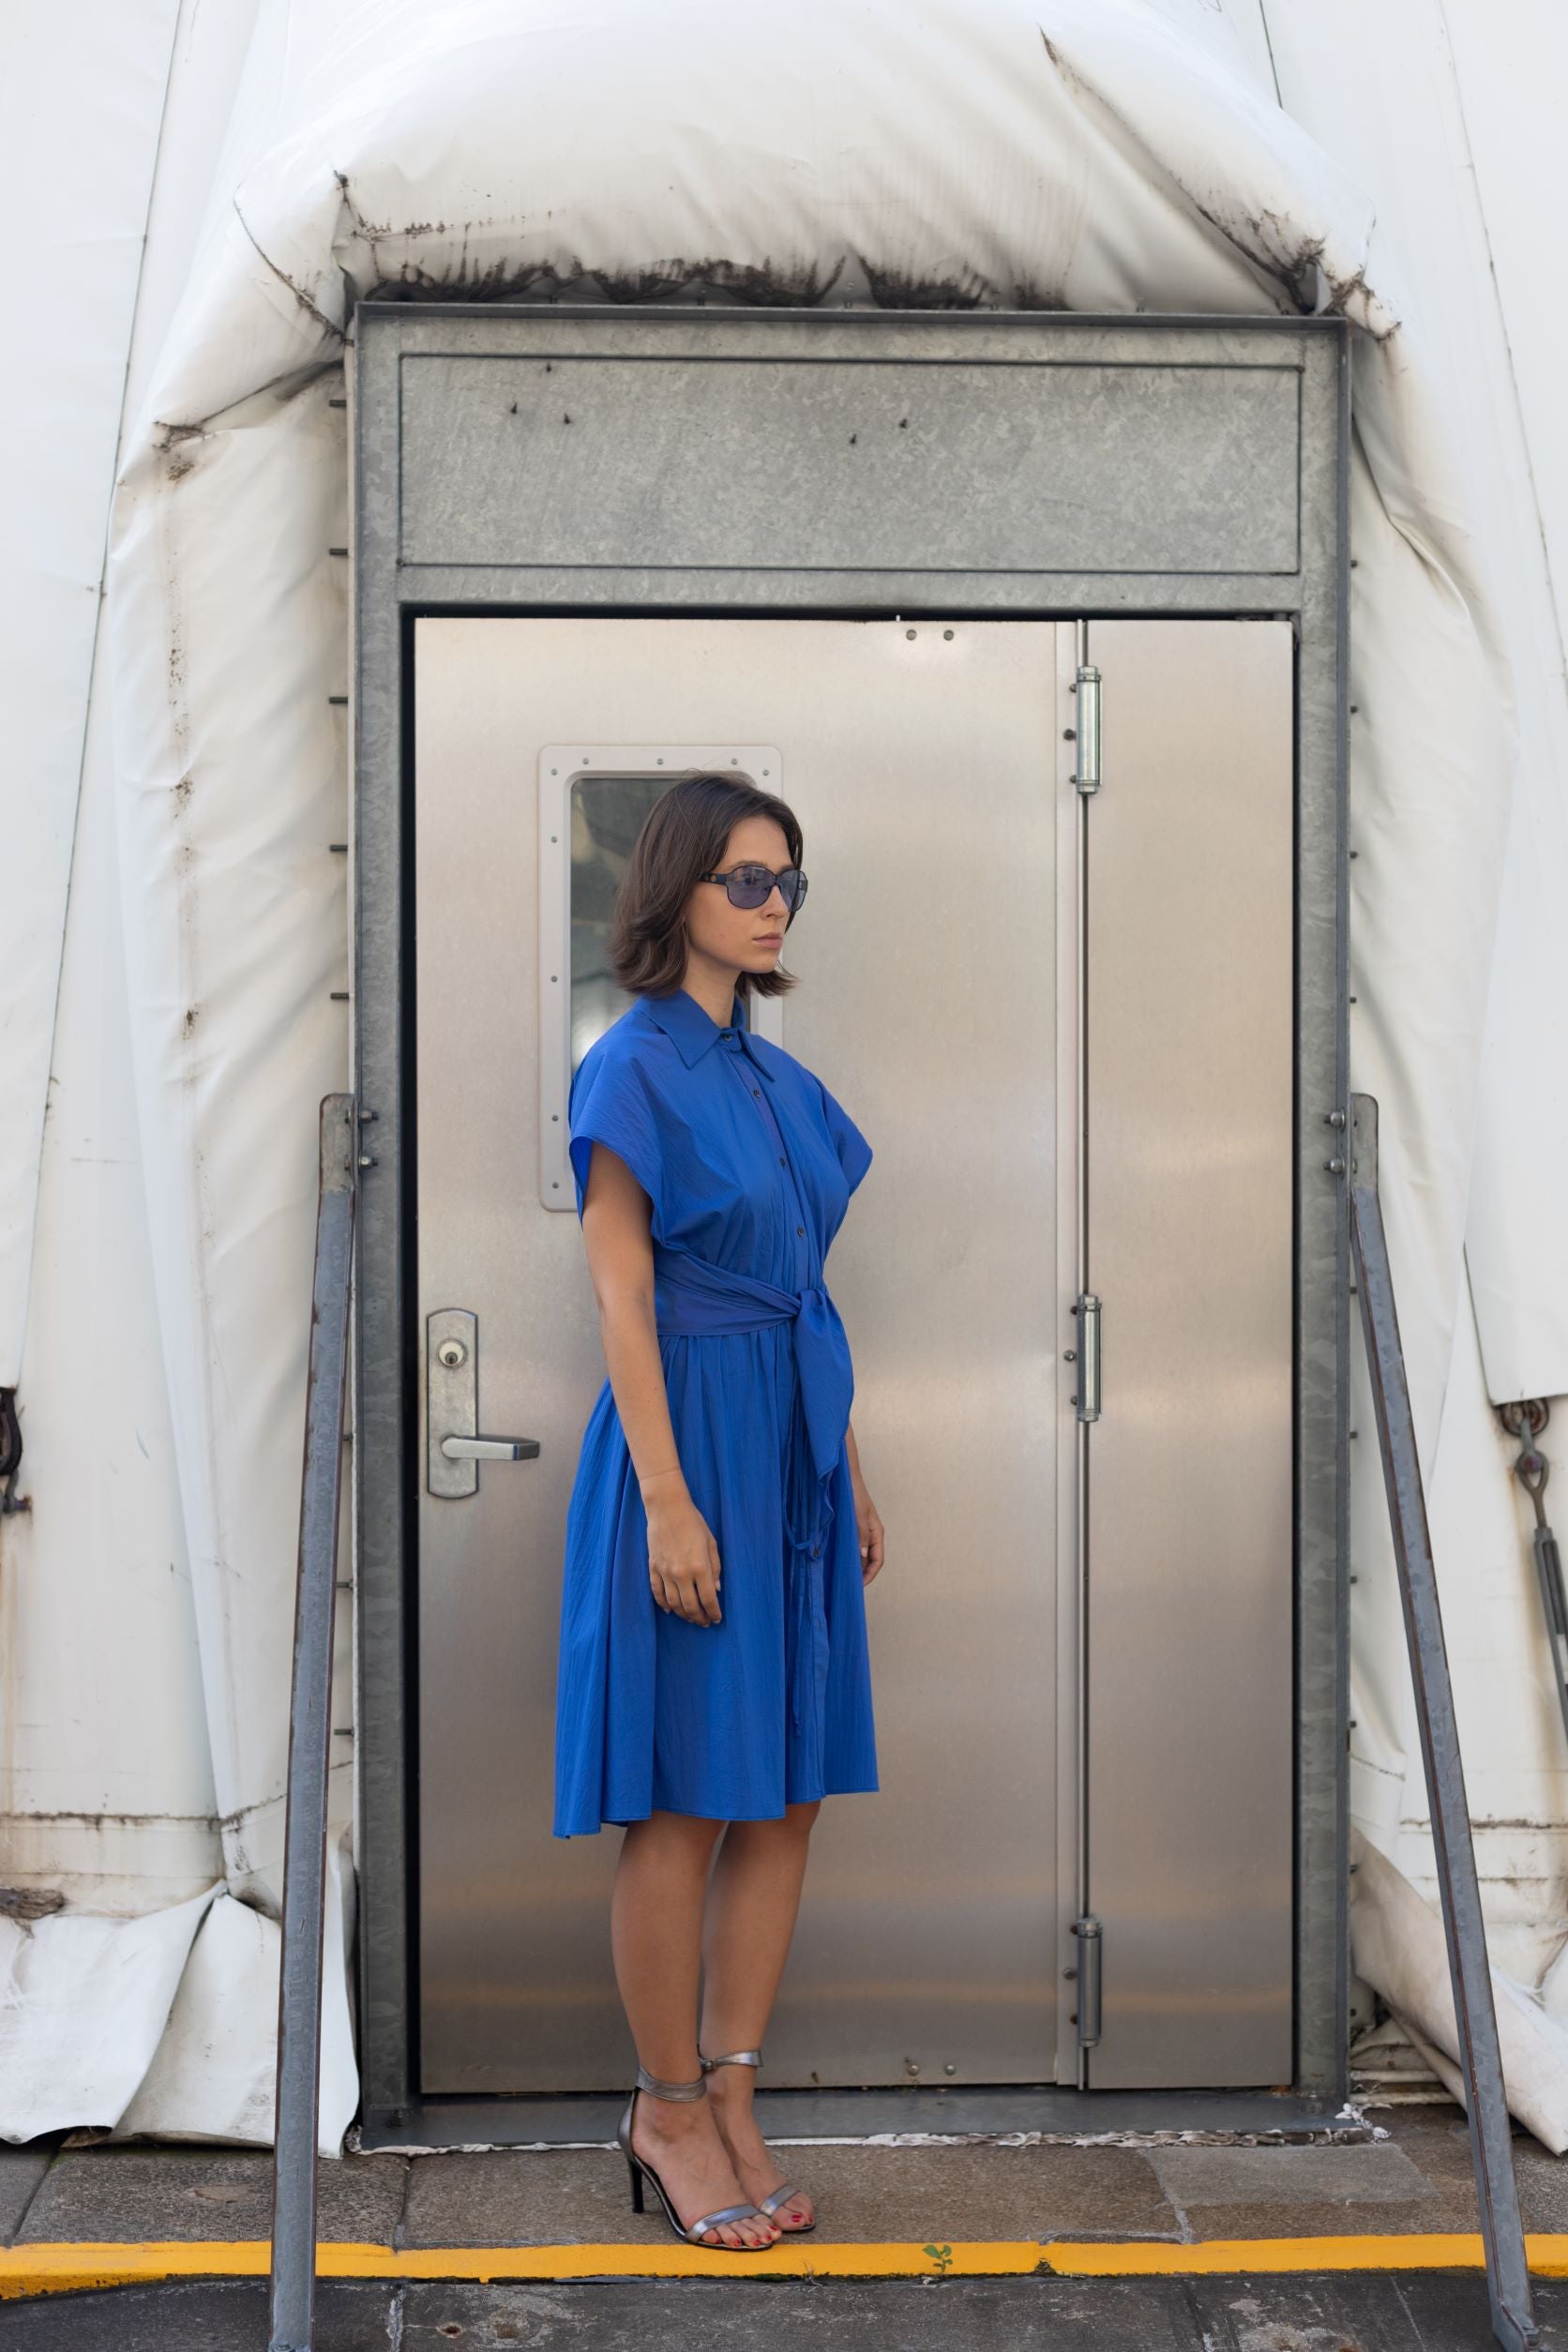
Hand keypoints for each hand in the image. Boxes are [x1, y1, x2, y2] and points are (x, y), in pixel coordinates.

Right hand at [643, 1486, 723, 1624]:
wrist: (667, 1508)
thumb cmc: (694, 1523)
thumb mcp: (711, 1544)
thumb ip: (715, 1568)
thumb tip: (717, 1589)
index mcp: (700, 1567)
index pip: (708, 1599)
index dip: (713, 1612)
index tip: (716, 1618)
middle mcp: (682, 1574)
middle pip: (690, 1606)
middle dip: (699, 1618)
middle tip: (704, 1622)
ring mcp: (665, 1572)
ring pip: (673, 1603)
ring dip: (683, 1614)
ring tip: (690, 1618)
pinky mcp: (653, 1568)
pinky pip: (657, 1592)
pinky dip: (663, 1604)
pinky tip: (670, 1610)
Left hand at [851, 1475, 884, 1585]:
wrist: (846, 1477)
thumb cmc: (854, 1494)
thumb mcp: (858, 1515)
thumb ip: (861, 1534)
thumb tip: (863, 1554)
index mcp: (877, 1532)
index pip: (878, 1560)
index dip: (870, 1574)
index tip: (859, 1585)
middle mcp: (872, 1534)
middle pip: (871, 1560)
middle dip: (863, 1573)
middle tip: (850, 1586)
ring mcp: (863, 1531)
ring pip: (863, 1554)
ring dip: (857, 1565)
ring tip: (845, 1576)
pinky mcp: (854, 1528)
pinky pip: (855, 1546)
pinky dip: (851, 1555)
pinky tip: (840, 1560)